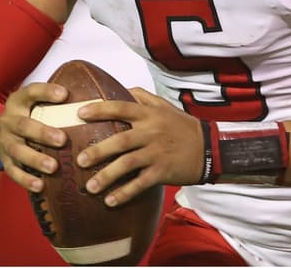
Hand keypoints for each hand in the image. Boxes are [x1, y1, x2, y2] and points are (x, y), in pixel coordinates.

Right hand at [0, 82, 69, 192]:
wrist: (1, 131)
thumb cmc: (32, 115)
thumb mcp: (38, 102)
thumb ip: (60, 101)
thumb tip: (99, 97)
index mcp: (20, 102)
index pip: (31, 92)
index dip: (46, 92)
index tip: (65, 94)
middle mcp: (9, 121)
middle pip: (23, 126)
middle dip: (42, 133)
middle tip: (62, 140)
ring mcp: (5, 142)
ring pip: (18, 151)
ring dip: (36, 160)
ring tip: (53, 167)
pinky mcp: (4, 160)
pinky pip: (13, 171)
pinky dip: (26, 179)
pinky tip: (40, 186)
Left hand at [74, 88, 203, 206]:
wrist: (211, 149)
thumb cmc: (184, 128)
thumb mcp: (167, 107)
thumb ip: (145, 98)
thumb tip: (123, 89)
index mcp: (151, 115)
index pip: (122, 108)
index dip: (100, 109)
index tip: (80, 113)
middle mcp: (152, 132)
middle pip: (120, 140)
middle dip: (98, 151)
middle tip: (80, 161)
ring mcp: (157, 153)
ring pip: (127, 164)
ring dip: (106, 176)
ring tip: (90, 187)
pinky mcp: (163, 171)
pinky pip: (140, 183)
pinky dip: (124, 193)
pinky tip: (110, 201)